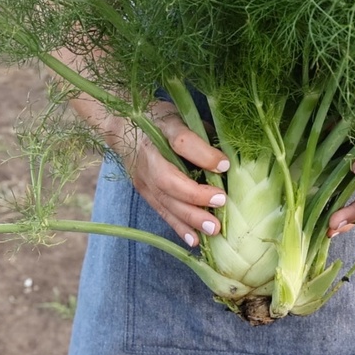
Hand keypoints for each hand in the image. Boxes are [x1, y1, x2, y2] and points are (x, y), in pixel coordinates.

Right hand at [108, 100, 230, 247]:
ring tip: (213, 229)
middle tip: (221, 202)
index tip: (225, 165)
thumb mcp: (183, 114)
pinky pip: (162, 212)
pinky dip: (179, 227)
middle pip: (169, 179)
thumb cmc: (162, 119)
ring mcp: (144, 176)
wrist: (121, 126)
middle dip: (195, 195)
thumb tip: (232, 156)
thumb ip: (205, 134)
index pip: (181, 141)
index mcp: (164, 127)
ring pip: (166, 201)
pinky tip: (195, 240)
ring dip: (190, 218)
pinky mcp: (143, 191)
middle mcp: (150, 154)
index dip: (203, 155)